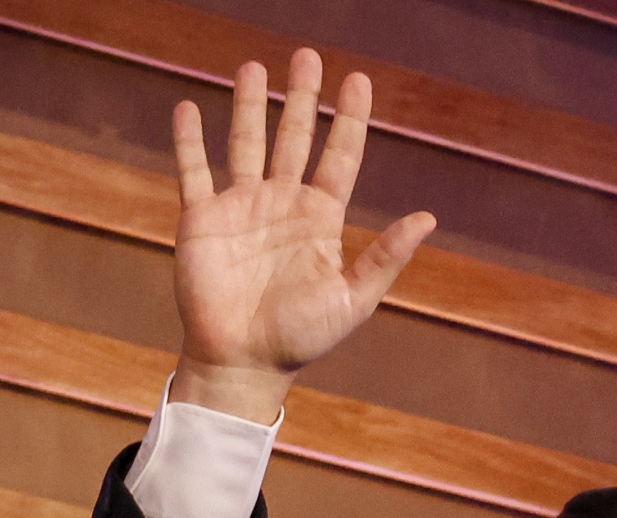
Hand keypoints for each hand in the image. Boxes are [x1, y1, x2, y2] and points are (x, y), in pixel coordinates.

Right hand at [169, 49, 435, 421]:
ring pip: (246, 142)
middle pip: (294, 137)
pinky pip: (193, 170)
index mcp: (320, 219)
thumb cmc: (300, 337)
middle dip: (301, 98)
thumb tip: (428, 218)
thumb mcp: (353, 299)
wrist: (242, 363)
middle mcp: (282, 204)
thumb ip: (385, 257)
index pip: (340, 156)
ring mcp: (240, 208)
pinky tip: (188, 107)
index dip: (349, 119)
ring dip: (248, 105)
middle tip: (307, 55)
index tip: (358, 80)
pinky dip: (189, 140)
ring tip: (254, 68)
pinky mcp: (201, 219)